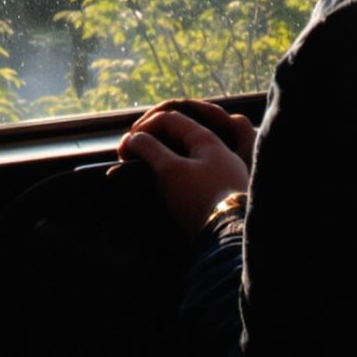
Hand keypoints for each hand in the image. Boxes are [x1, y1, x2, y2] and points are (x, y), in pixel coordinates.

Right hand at [116, 99, 254, 236]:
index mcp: (208, 139)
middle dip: (154, 139)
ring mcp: (225, 172)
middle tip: (135, 155)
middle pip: (181, 134)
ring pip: (190, 154)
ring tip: (150, 170)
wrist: (231, 238)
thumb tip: (133, 138)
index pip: (169, 118)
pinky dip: (179, 173)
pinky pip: (199, 173)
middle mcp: (220, 151)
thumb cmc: (200, 199)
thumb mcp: (169, 170)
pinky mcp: (224, 194)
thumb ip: (149, 148)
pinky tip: (170, 187)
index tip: (124, 150)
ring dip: (167, 156)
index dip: (142, 129)